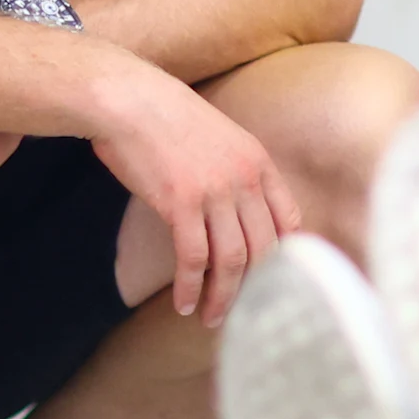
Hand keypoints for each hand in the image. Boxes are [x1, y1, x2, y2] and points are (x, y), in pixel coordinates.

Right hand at [82, 62, 299, 324]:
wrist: (128, 99)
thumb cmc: (166, 119)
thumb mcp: (219, 138)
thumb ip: (236, 172)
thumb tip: (237, 215)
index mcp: (258, 161)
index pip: (289, 220)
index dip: (285, 255)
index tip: (275, 281)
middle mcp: (245, 178)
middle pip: (264, 248)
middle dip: (256, 288)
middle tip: (242, 312)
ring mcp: (215, 191)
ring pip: (232, 259)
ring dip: (223, 296)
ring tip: (212, 318)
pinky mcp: (181, 203)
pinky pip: (193, 258)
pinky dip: (191, 287)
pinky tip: (184, 303)